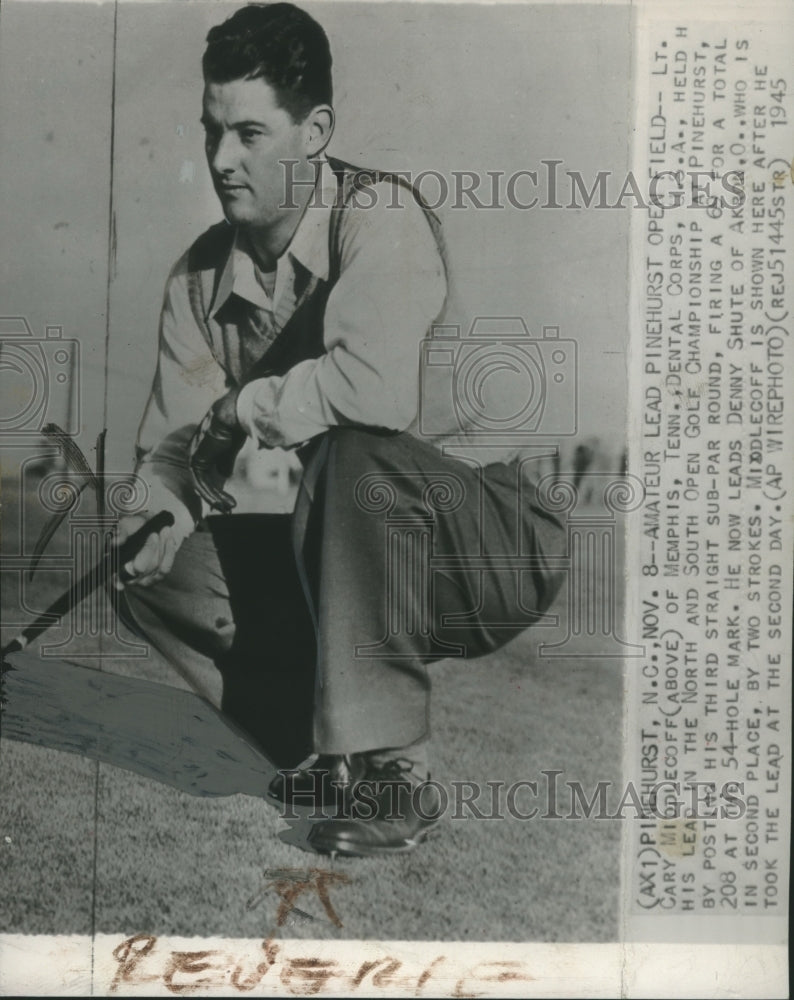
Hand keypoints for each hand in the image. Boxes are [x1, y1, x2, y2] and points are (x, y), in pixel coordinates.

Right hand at [111, 514, 176, 588]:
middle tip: (153, 534)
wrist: (149, 524)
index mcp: (115, 565)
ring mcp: (144, 578)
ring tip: (164, 532)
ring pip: (155, 567)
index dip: (116, 581)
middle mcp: (129, 576)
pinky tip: (170, 540)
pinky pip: (165, 567)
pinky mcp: (158, 575)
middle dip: (149, 549)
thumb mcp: (125, 526)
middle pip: (140, 568)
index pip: (115, 578)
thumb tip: (115, 542)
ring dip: (161, 548)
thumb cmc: (133, 527)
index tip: (120, 584)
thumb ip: (120, 533)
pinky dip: (169, 552)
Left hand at [188, 387, 244, 512]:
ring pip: (202, 486)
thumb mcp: (229, 450)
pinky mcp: (195, 462)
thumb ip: (225, 462)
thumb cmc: (232, 429)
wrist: (230, 418)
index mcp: (202, 451)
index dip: (217, 489)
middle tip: (228, 508)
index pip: (207, 475)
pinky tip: (221, 502)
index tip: (227, 500)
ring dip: (216, 498)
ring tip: (228, 508)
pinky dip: (211, 494)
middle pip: (203, 482)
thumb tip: (225, 475)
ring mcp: (193, 458)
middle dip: (216, 497)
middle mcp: (195, 455)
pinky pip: (201, 484)